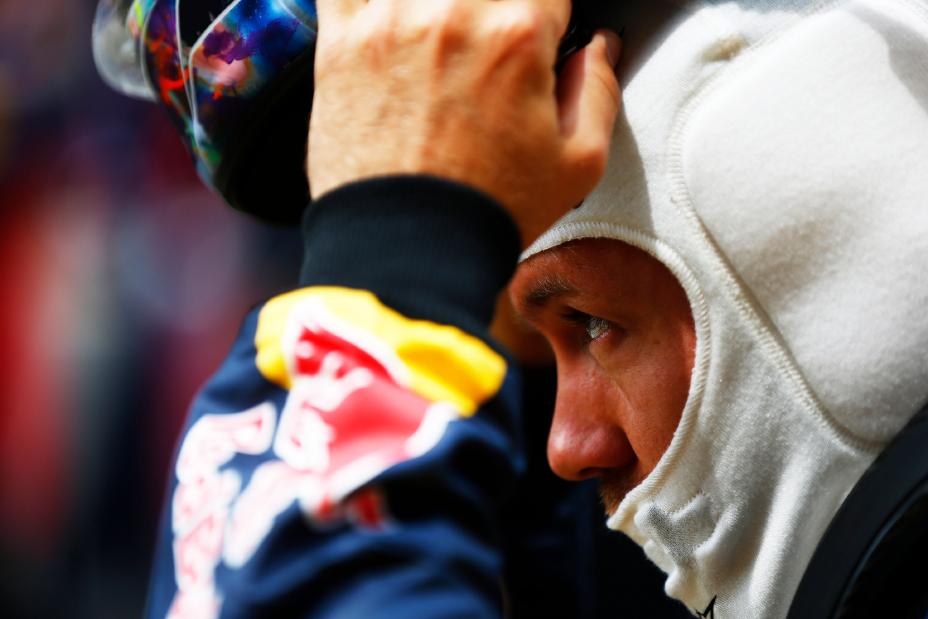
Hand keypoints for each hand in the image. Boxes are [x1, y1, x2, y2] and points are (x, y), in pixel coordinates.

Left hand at [308, 0, 621, 246]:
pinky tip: (390, 23)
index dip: (546, 19)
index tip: (534, 44)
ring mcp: (388, 20)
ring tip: (443, 52)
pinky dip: (369, 4)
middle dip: (494, 18)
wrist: (406, 251)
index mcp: (516, 35)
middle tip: (487, 62)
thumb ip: (598, 92)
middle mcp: (452, 12)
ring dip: (440, 13)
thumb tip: (599, 51)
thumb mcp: (578, 166)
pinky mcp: (340, 41)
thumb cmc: (485, 214)